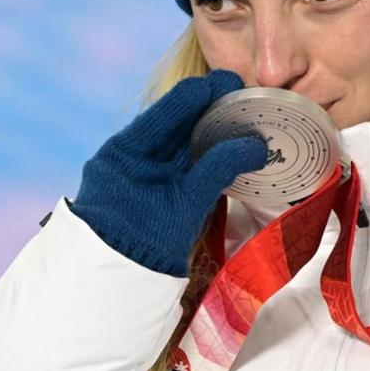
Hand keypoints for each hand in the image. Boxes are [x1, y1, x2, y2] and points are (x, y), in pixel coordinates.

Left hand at [69, 69, 267, 276]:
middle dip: (212, 109)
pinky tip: (226, 148)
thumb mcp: (184, 205)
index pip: (171, 106)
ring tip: (243, 121)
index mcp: (126, 148)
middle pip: (176, 119)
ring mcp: (136, 170)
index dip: (205, 91)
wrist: (113, 288)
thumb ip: (218, 168)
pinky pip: (177, 160)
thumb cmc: (143, 245)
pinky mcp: (148, 187)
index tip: (236, 83)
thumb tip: (256, 143)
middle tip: (247, 102)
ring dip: (209, 130)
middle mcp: (128, 153)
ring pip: (178, 138)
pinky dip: (201, 152)